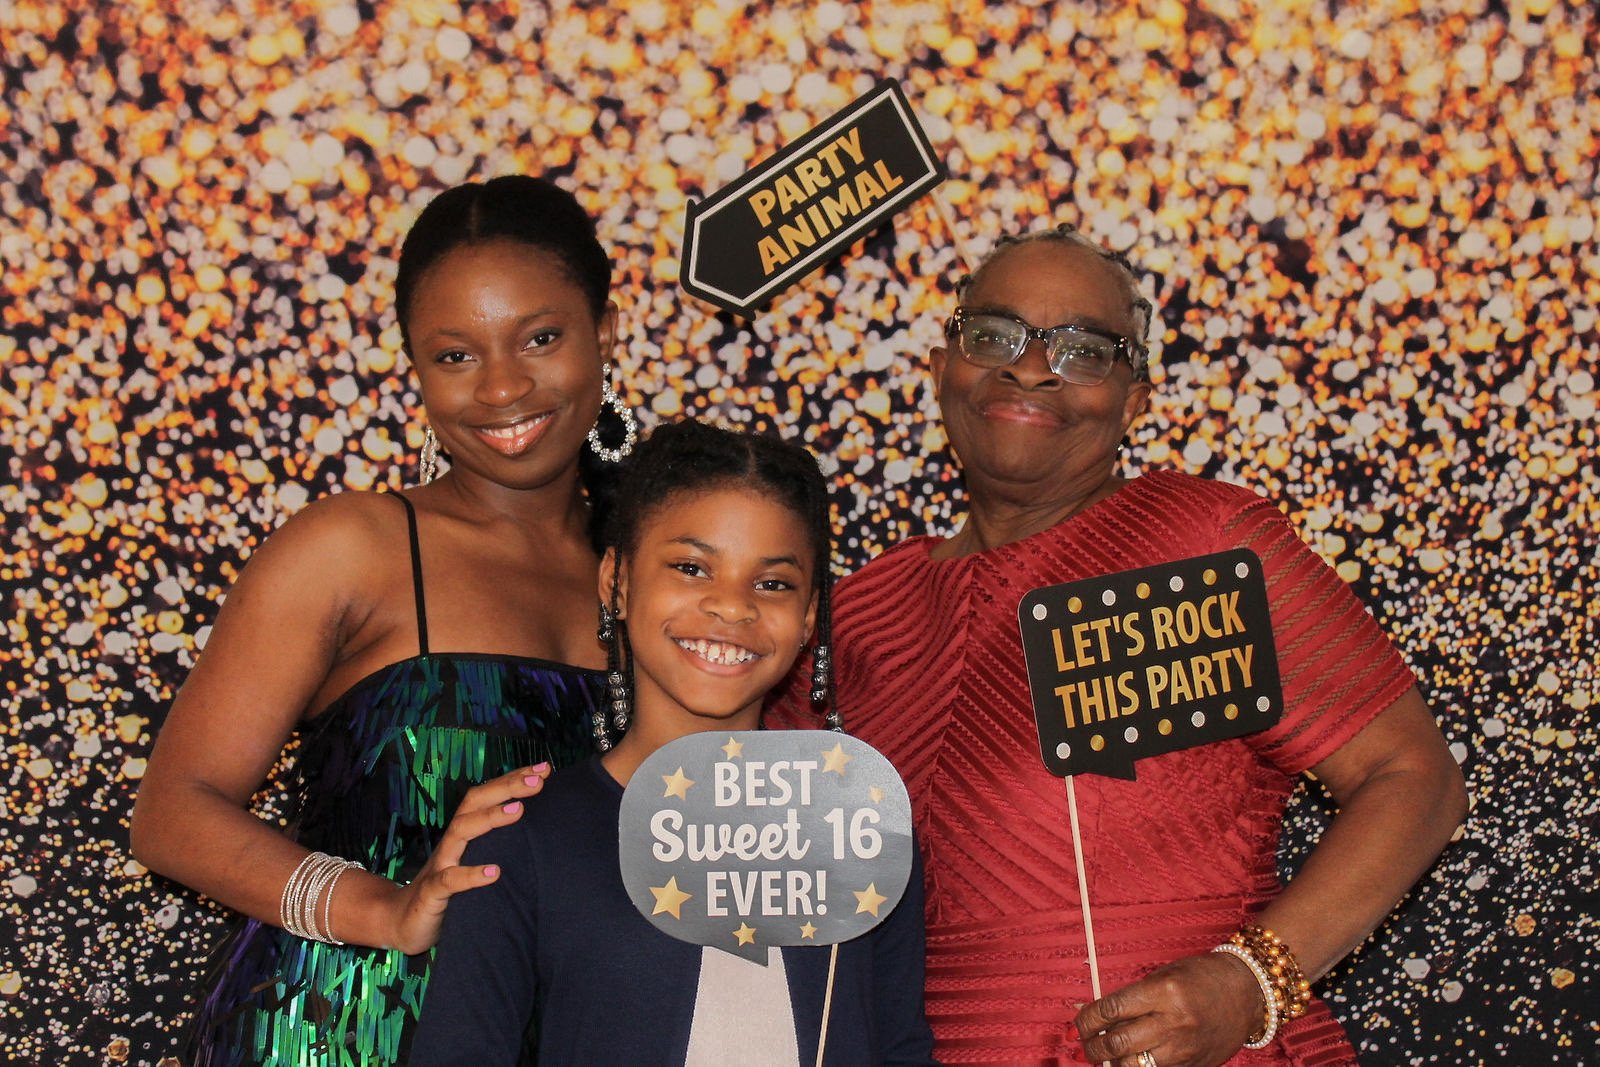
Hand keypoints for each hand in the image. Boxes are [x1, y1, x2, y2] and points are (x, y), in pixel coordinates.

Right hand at [382, 763, 551, 954]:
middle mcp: (452, 842)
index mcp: (463, 832)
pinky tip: (494, 872)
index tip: (544, 769)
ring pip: (461, 831)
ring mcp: (440, 865)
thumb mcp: (473, 860)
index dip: (513, 780)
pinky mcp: (431, 894)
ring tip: (519, 810)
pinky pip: (449, 881)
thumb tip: (536, 828)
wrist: (402, 921)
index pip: (487, 796)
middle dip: (506, 787)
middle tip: (538, 779)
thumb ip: (495, 844)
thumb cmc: (448, 888)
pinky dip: (470, 875)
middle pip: (474, 803)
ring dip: (489, 818)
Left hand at [1074, 951, 1265, 1066]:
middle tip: (1082, 1043)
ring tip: (1101, 1055)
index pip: (1111, 1010)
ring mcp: (1185, 1049)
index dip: (1087, 1020)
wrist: (1246, 993)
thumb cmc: (1201, 977)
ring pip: (1133, 1066)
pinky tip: (1128, 1060)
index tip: (1076, 1024)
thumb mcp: (1162, 976)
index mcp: (1164, 992)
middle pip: (1118, 1044)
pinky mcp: (1194, 1066)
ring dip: (1110, 1062)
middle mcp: (1174, 1023)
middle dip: (1092, 1047)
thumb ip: (1130, 998)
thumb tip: (1092, 1014)